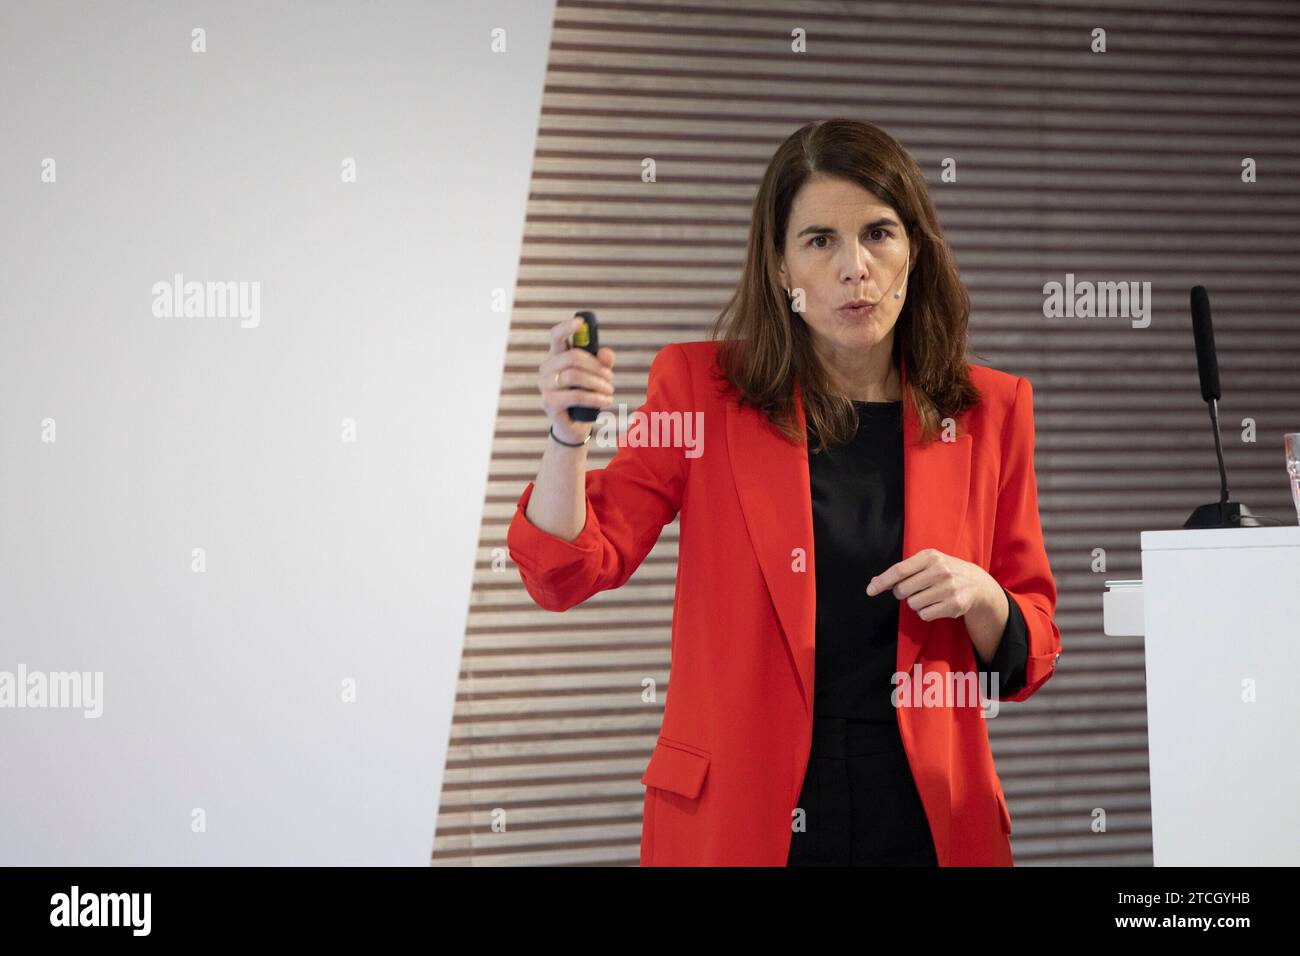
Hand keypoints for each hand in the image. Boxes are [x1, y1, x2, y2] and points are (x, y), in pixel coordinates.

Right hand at [538, 315, 615, 442]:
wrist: (575, 425)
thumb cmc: (585, 395)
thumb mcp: (598, 376)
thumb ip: (603, 362)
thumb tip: (605, 353)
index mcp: (556, 356)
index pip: (556, 336)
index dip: (567, 327)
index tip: (581, 322)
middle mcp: (547, 368)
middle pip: (572, 357)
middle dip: (597, 366)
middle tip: (610, 377)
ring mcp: (545, 385)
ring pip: (575, 376)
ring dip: (598, 383)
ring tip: (610, 391)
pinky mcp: (548, 402)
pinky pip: (575, 395)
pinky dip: (595, 398)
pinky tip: (606, 401)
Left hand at [865, 548, 999, 623]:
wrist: (977, 583)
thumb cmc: (944, 572)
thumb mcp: (926, 563)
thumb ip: (902, 572)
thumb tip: (874, 583)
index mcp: (930, 556)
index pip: (899, 570)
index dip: (882, 582)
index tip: (870, 591)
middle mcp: (940, 570)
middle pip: (903, 590)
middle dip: (902, 593)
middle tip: (914, 589)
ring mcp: (948, 588)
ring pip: (913, 604)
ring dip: (916, 603)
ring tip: (929, 596)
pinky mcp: (954, 605)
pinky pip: (924, 615)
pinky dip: (925, 613)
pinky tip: (936, 604)